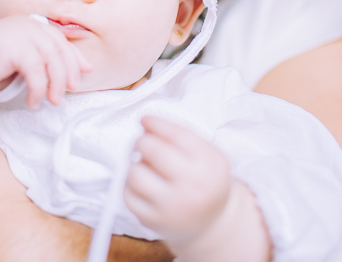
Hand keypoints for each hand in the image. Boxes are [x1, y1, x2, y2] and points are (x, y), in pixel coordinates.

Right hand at [0, 16, 90, 107]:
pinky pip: (36, 71)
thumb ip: (42, 61)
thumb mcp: (22, 60)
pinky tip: (32, 101)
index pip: (61, 40)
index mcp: (32, 25)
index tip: (86, 72)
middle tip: (69, 91)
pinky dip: (38, 89)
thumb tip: (70, 74)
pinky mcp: (14, 47)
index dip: (76, 57)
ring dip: (56, 84)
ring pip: (52, 60)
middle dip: (69, 72)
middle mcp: (29, 25)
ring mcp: (22, 34)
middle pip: (60, 50)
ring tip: (52, 101)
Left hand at [124, 116, 230, 250]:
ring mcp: (171, 206)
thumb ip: (181, 136)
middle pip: (153, 150)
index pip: (176, 135)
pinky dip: (129, 185)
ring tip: (143, 165)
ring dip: (134, 164)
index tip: (145, 120)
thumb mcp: (208, 154)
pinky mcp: (153, 221)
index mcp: (208, 164)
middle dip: (142, 141)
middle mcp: (192, 186)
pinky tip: (142, 184)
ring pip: (135, 173)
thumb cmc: (205, 180)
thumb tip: (145, 123)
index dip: (155, 123)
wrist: (213, 222)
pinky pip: (128, 195)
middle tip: (143, 142)